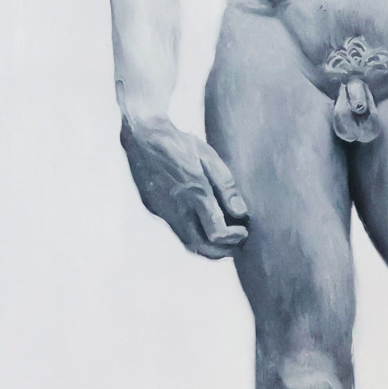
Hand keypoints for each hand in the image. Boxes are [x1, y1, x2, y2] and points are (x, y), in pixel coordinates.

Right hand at [120, 116, 249, 258]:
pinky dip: (194, 235)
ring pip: (187, 242)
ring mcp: (164, 212)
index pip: (216, 233)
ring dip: (208, 247)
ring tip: (224, 240)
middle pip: (201, 247)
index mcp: (194, 193)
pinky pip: (177, 230)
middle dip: (222, 252)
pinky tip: (204, 225)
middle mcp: (177, 208)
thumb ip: (226, 186)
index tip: (244, 231)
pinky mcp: (156, 210)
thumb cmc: (180, 144)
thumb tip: (241, 213)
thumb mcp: (209, 158)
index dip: (233, 238)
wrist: (143, 137)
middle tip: (237, 244)